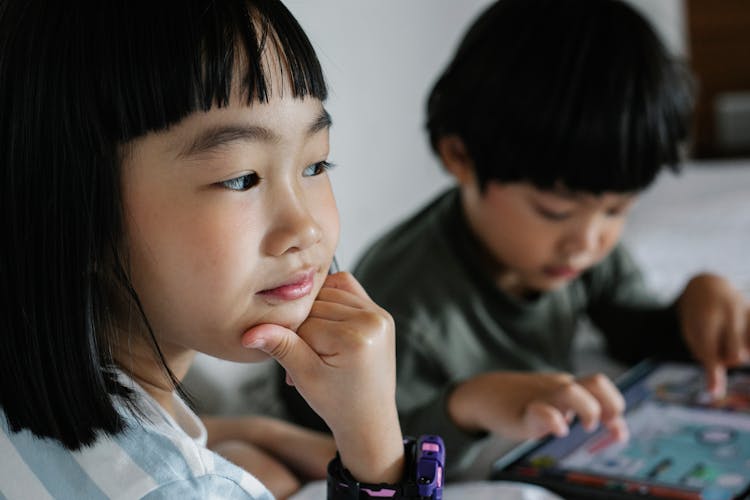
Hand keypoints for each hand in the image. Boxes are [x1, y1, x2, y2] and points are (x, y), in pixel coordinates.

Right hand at [240, 272, 402, 483]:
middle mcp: (373, 320)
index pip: (305, 321)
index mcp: (356, 338)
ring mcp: (380, 315)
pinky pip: (346, 288)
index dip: (293, 341)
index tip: (296, 366)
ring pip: (328, 294)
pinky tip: (328, 325)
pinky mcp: (381, 313)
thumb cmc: (337, 403)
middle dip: (305, 329)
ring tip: (318, 348)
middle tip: (308, 361)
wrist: (368, 419)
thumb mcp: (304, 376)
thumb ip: (281, 347)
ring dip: (316, 316)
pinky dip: (331, 300)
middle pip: (317, 305)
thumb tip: (250, 332)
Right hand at [448, 371, 627, 441]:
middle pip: (596, 382)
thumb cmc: (523, 400)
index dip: (617, 405)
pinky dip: (554, 420)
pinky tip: (559, 430)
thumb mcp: (556, 402)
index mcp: (568, 385)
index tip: (618, 429)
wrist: (483, 394)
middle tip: (601, 425)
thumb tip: (620, 429)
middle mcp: (558, 388)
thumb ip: (585, 411)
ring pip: (571, 391)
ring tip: (582, 427)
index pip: (602, 385)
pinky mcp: (522, 415)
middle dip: (610, 405)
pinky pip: (541, 412)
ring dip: (587, 410)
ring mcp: (541, 398)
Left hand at [677, 273, 748, 395]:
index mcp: (707, 316)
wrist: (707, 285)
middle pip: (735, 357)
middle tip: (716, 344)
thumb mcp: (692, 333)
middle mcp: (731, 312)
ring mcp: (747, 310)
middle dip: (725, 359)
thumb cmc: (696, 316)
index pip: (711, 352)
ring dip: (738, 351)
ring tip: (726, 336)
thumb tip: (715, 393)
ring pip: (749, 352)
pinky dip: (747, 344)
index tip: (715, 391)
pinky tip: (739, 337)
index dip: (712, 372)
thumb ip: (705, 359)